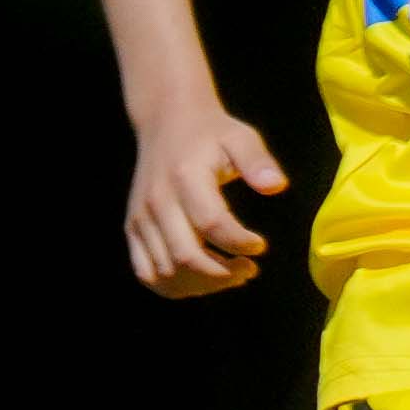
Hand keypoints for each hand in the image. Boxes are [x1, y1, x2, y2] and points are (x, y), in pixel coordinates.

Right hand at [124, 100, 288, 295]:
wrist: (166, 122)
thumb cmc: (211, 133)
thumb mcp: (241, 137)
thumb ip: (258, 161)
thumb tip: (277, 186)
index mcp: (185, 179)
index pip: (212, 224)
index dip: (240, 243)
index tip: (260, 246)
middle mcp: (157, 202)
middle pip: (186, 256)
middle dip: (223, 273)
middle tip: (250, 269)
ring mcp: (141, 218)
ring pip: (165, 272)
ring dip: (202, 284)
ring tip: (231, 275)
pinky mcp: (133, 229)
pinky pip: (145, 272)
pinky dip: (173, 287)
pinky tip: (202, 281)